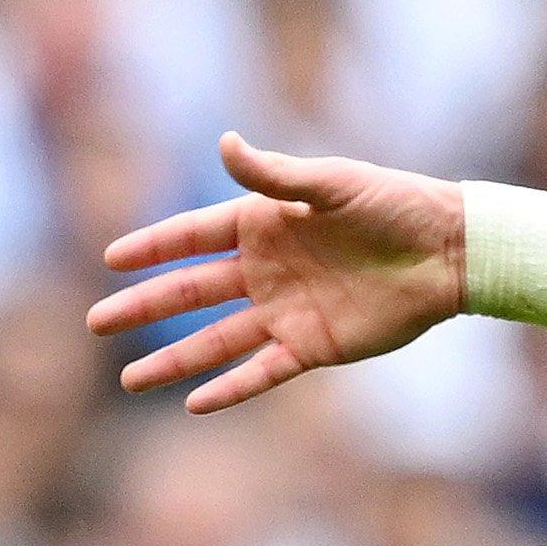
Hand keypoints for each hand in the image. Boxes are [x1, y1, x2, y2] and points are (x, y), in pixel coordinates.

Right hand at [85, 133, 471, 412]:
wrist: (449, 251)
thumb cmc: (395, 205)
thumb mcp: (332, 182)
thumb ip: (275, 175)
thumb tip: (223, 142)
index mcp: (262, 223)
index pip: (192, 237)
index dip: (152, 247)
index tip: (110, 259)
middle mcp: (265, 270)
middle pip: (191, 293)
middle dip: (144, 307)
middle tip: (97, 322)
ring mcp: (286, 311)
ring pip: (217, 340)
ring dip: (175, 359)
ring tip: (130, 379)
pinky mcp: (314, 346)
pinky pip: (263, 370)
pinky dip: (231, 387)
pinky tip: (195, 403)